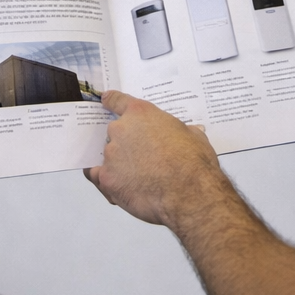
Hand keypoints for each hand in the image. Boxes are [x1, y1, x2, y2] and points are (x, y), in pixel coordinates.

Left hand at [84, 90, 227, 229]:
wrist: (188, 193)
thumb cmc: (193, 164)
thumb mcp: (195, 136)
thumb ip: (184, 131)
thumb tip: (191, 132)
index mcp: (141, 114)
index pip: (117, 101)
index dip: (111, 101)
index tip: (106, 101)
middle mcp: (121, 130)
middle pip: (115, 133)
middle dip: (126, 144)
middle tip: (144, 159)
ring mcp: (112, 154)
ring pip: (110, 157)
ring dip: (120, 165)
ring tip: (140, 179)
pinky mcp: (107, 179)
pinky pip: (99, 177)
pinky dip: (109, 181)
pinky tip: (122, 187)